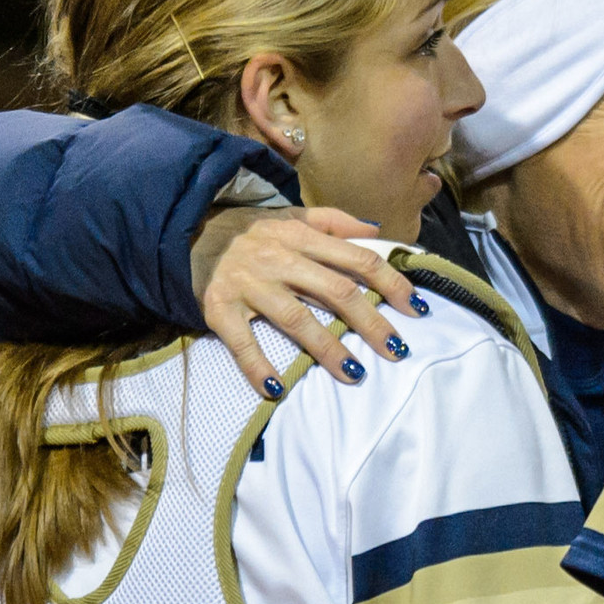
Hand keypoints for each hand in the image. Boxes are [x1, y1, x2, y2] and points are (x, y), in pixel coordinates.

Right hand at [190, 206, 426, 395]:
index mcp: (302, 236)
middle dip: (371, 323)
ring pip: (296, 318)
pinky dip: (256, 365)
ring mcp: (249, 284)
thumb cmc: (250, 230)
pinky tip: (276, 388)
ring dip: (328, 349)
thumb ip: (335, 222)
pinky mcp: (217, 307)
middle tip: (396, 350)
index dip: (392, 283)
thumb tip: (378, 232)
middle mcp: (279, 258)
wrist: (186, 228)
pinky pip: (240, 341)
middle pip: (336, 292)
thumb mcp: (292, 215)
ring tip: (355, 375)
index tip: (418, 309)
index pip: (358, 260)